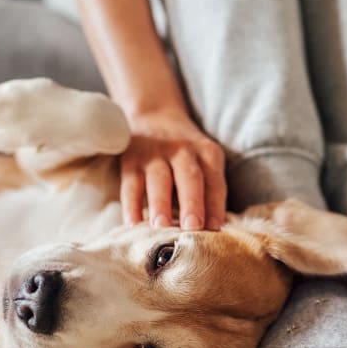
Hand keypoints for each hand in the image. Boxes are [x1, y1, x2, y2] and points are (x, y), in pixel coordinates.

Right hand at [120, 108, 226, 229]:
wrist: (154, 117)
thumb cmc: (186, 155)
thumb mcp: (204, 162)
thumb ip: (208, 191)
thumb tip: (210, 230)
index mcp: (207, 153)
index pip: (215, 182)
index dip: (216, 205)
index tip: (214, 229)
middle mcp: (183, 150)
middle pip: (189, 177)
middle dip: (192, 202)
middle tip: (192, 227)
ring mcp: (155, 154)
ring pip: (158, 180)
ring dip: (160, 204)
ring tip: (161, 227)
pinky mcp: (131, 159)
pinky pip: (130, 185)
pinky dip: (131, 205)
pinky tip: (133, 224)